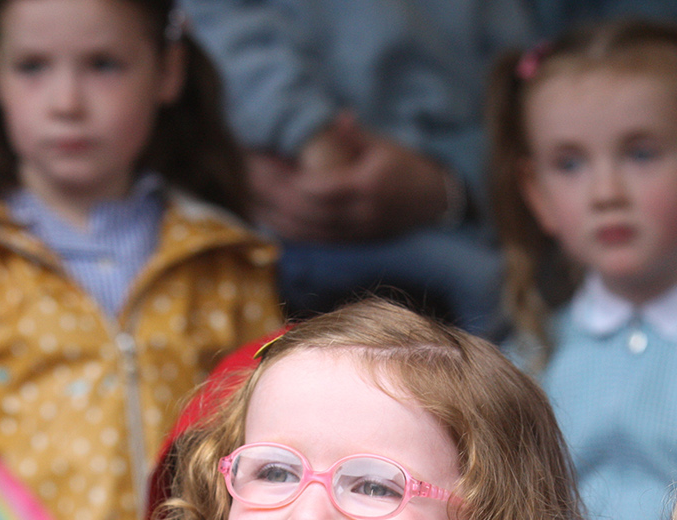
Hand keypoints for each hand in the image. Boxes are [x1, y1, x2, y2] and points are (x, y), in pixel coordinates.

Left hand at [249, 113, 453, 241]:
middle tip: (243, 172)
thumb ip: (350, 136)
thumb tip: (331, 119)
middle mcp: (359, 216)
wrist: (433, 202)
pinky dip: (284, 230)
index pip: (317, 188)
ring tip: (243, 195)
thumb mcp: (381, 144)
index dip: (284, 177)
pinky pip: (310, 241)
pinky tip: (263, 216)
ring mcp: (354, 234)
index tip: (260, 159)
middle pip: (303, 211)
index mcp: (367, 186)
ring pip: (303, 230)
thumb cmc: (404, 166)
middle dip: (269, 193)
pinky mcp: (349, 244)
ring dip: (270, 213)